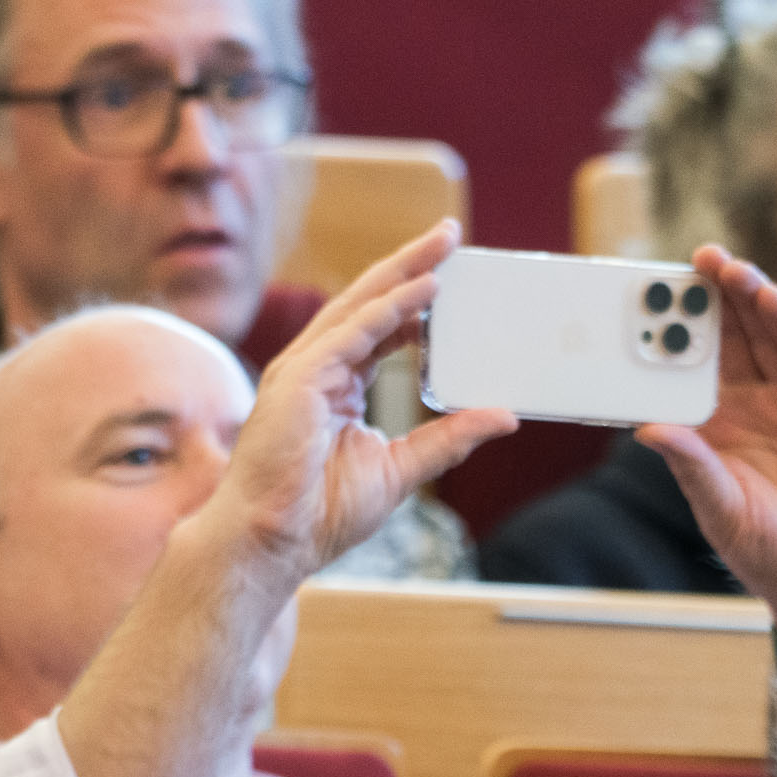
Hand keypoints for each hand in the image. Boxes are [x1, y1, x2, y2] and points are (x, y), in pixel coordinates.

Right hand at [177, 220, 515, 585]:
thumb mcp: (401, 468)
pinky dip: (388, 309)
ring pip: (358, 304)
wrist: (273, 541)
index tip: (451, 278)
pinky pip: (351, 332)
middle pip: (368, 302)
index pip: (379, 328)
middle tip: (450, 234)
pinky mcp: (298, 379)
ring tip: (442, 246)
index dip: (414, 301)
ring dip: (403, 272)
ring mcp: (303, 369)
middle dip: (410, 265)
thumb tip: (503, 417)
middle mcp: (316, 368)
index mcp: (334, 386)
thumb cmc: (320, 513)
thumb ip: (448, 439)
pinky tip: (423, 290)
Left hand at [636, 245, 776, 635]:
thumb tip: (648, 428)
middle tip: (687, 261)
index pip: (689, 370)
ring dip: (746, 299)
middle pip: (729, 341)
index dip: (672, 336)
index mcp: (716, 429)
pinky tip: (768, 297)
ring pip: (767, 338)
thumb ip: (692, 467)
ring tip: (722, 265)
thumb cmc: (768, 553)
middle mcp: (753, 408)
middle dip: (709, 301)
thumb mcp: (720, 510)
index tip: (646, 300)